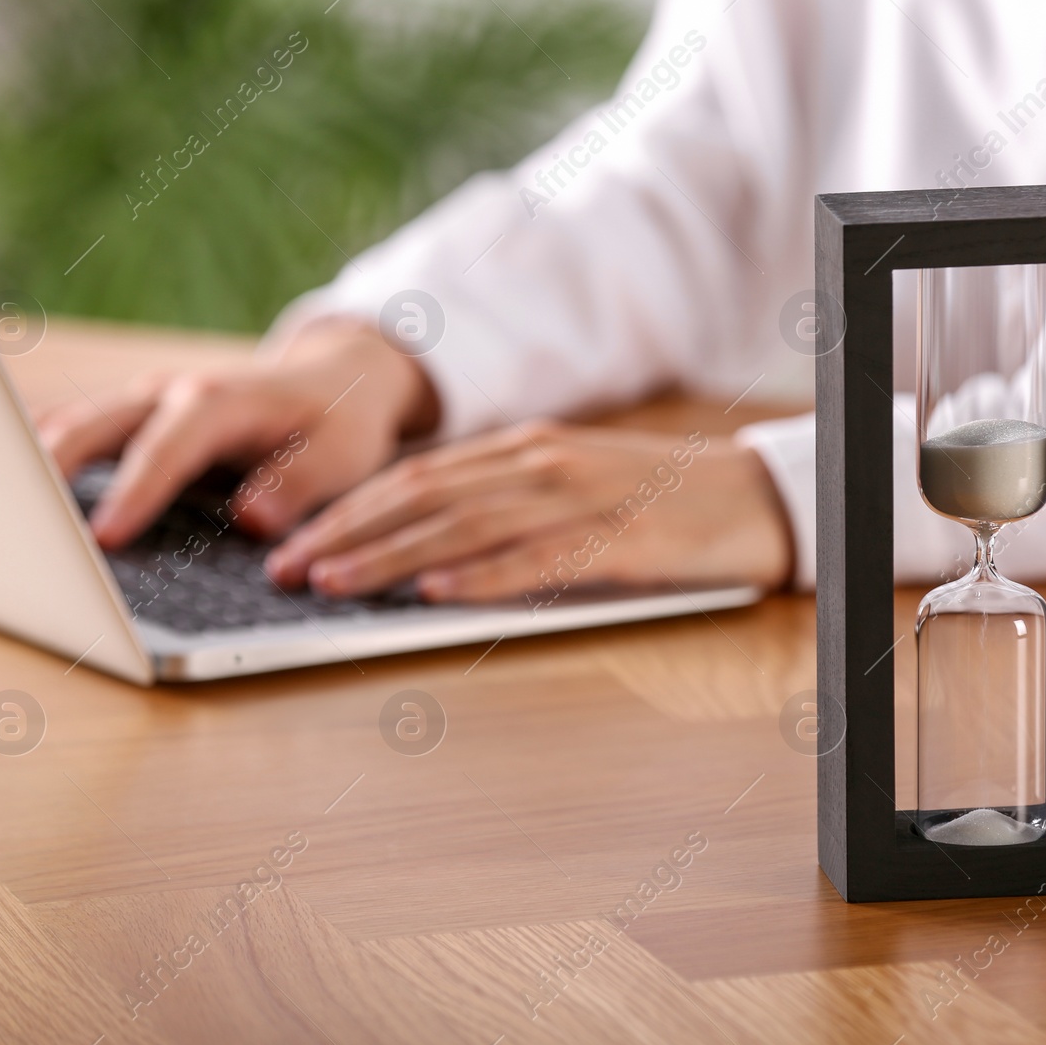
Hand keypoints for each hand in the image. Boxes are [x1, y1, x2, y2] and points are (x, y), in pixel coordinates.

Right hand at [38, 318, 436, 549]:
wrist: (335, 384)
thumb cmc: (340, 425)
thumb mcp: (344, 455)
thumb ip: (301, 484)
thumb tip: (252, 517)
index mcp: (222, 401)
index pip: (168, 447)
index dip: (135, 492)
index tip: (104, 538)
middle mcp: (171, 396)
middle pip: (95, 427)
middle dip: (51, 471)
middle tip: (16, 527)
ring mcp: (144, 407)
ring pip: (73, 429)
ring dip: (33, 468)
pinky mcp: (132, 425)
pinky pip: (76, 438)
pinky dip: (42, 464)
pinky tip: (7, 500)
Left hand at [263, 421, 793, 602]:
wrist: (761, 496)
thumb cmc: (662, 503)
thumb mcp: (573, 488)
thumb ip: (506, 504)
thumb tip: (426, 546)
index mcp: (525, 450)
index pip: (416, 477)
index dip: (347, 511)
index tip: (292, 546)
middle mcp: (541, 463)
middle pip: (424, 497)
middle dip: (346, 535)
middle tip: (285, 572)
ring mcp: (580, 497)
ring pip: (466, 525)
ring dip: (392, 557)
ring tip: (333, 584)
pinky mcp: (621, 539)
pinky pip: (540, 558)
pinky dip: (484, 576)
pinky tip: (437, 594)